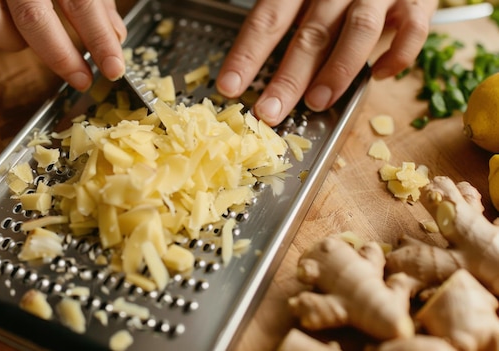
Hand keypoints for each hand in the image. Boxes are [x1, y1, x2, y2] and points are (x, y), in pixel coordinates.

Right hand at [0, 0, 127, 91]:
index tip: (113, 68)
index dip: (99, 39)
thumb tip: (115, 36)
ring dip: (15, 41)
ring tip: (33, 36)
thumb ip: (96, 0)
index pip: (80, 2)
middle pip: (33, 18)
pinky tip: (3, 18)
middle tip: (82, 79)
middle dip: (61, 57)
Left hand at [216, 0, 438, 125]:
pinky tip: (380, 76)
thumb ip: (287, 20)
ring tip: (316, 102)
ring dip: (337, 70)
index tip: (230, 86)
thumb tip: (254, 69)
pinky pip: (412, 30)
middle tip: (269, 112)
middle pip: (310, 32)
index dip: (248, 54)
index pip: (268, 18)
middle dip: (288, 77)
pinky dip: (397, 55)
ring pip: (359, 29)